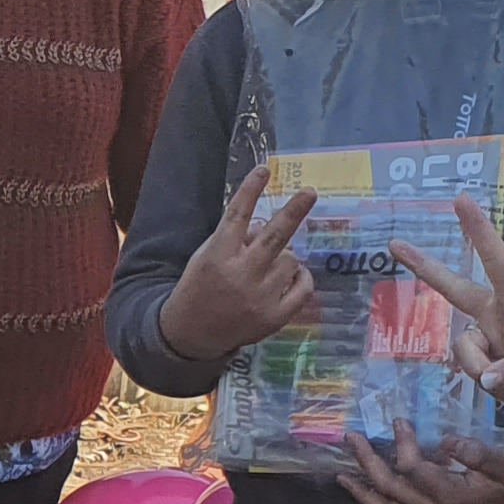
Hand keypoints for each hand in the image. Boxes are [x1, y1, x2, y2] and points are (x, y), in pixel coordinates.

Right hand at [158, 161, 317, 361]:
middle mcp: (241, 274)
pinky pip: (303, 288)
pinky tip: (292, 276)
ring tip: (269, 266)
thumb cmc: (200, 287)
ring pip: (291, 259)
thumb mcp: (206, 256)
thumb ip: (234, 238)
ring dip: (285, 256)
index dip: (251, 190)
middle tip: (310, 192)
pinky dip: (301, 278)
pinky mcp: (275, 317)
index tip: (264, 169)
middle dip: (294, 211)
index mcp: (218, 255)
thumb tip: (267, 224)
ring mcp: (261, 297)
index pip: (237, 215)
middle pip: (275, 236)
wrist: (193, 333)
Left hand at [338, 418, 503, 503]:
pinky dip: (381, 502)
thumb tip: (445, 440)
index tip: (399, 418)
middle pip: (391, 489)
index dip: (402, 443)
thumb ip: (475, 452)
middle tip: (350, 437)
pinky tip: (370, 488)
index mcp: (452, 497)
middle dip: (367, 463)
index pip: (413, 469)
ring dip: (364, 491)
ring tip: (343, 474)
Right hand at [395, 196, 503, 433]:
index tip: (461, 200)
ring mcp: (494, 339)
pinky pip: (478, 377)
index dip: (479, 232)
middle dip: (426, 267)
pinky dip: (496, 391)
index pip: (497, 261)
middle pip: (455, 289)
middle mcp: (500, 314)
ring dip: (483, 374)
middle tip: (396, 244)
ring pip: (464, 351)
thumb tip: (487, 380)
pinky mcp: (493, 365)